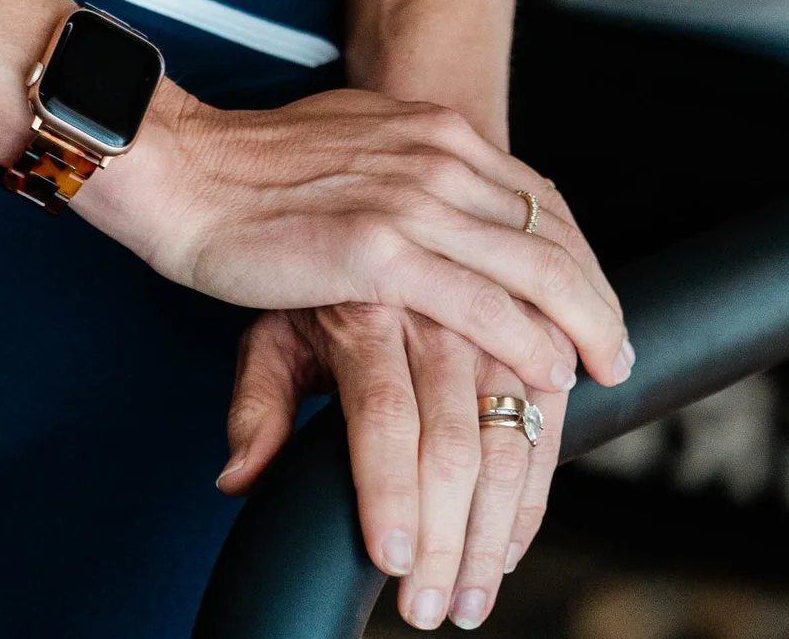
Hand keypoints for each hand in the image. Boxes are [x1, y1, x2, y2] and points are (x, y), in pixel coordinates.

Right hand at [88, 86, 628, 400]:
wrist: (180, 170)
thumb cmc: (250, 170)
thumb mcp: (350, 148)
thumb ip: (403, 170)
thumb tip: (435, 203)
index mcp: (428, 128)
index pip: (535, 193)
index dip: (577, 253)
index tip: (597, 299)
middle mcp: (433, 153)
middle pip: (549, 230)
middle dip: (595, 295)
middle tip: (618, 349)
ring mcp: (409, 198)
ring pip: (532, 268)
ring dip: (580, 326)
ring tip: (602, 371)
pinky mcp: (378, 251)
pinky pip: (480, 304)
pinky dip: (526, 341)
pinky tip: (549, 373)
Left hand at [217, 304, 563, 628]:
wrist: (356, 192)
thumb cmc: (313, 276)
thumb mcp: (271, 327)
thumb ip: (258, 404)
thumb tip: (238, 479)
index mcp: (368, 312)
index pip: (384, 415)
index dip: (391, 492)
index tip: (391, 562)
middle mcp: (436, 314)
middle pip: (453, 442)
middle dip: (446, 540)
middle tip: (429, 610)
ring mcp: (490, 321)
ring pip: (509, 440)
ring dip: (496, 533)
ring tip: (471, 600)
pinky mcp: (530, 329)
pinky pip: (549, 420)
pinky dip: (533, 494)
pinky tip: (507, 547)